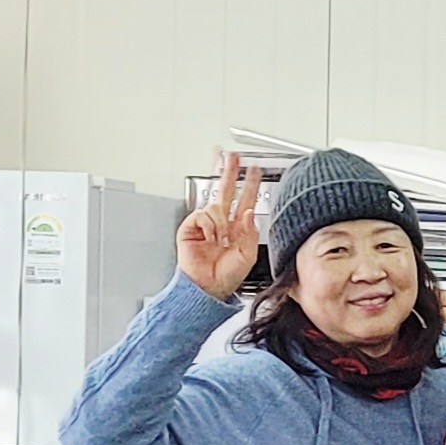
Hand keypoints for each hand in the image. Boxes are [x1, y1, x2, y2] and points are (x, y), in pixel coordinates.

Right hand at [177, 151, 264, 302]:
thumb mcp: (248, 255)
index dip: (249, 184)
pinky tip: (210, 237)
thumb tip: (248, 212)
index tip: (254, 170)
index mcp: (237, 228)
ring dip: (221, 222)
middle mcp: (222, 223)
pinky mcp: (191, 227)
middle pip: (226, 190)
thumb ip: (251, 232)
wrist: (207, 287)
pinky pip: (203, 215)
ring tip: (221, 240)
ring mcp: (206, 224)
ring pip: (216, 205)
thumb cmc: (227, 276)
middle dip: (229, 172)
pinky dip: (209, 226)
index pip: (244, 200)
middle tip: (232, 157)